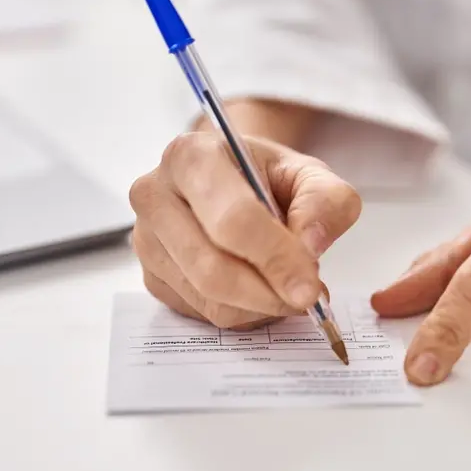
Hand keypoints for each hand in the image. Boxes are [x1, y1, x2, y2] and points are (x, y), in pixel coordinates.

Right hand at [130, 132, 360, 328]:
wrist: (231, 180)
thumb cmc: (265, 176)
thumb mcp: (308, 174)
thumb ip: (325, 201)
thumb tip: (311, 244)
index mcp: (190, 157)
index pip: (233, 220)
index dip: (275, 258)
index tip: (309, 287)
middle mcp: (155, 196)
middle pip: (213, 268)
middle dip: (268, 292)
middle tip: (307, 298)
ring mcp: (146, 241)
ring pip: (208, 298)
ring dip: (260, 306)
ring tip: (288, 288)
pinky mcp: (151, 277)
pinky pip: (202, 313)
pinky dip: (243, 313)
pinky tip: (260, 290)